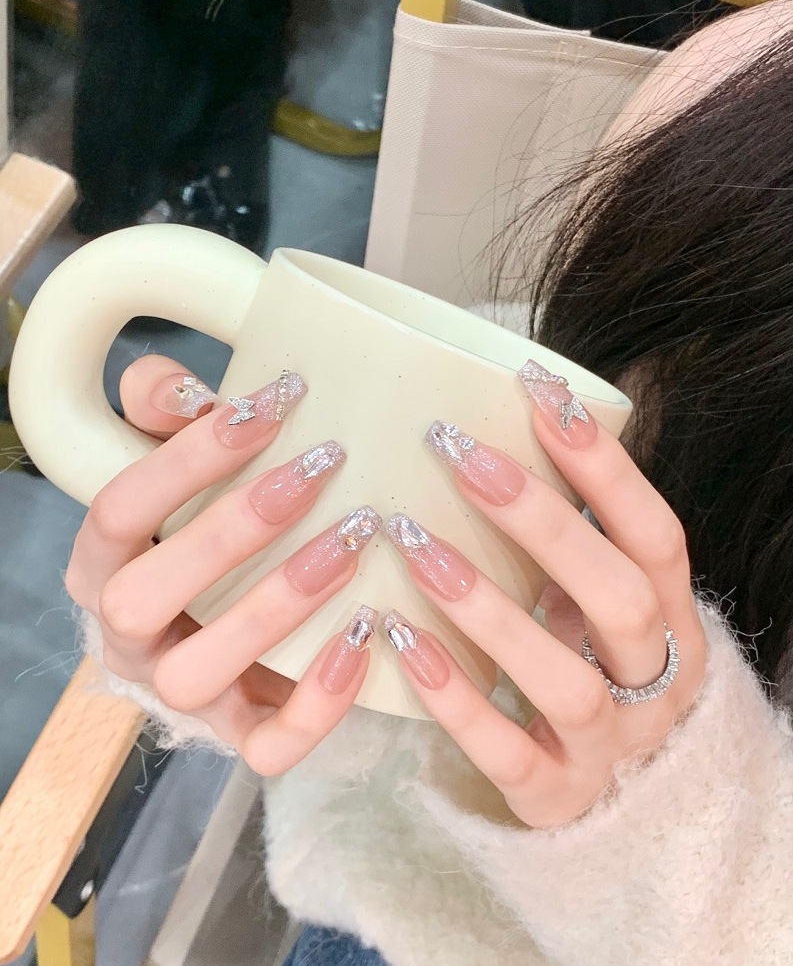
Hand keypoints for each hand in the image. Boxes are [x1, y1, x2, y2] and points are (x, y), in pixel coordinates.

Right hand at [65, 355, 380, 774]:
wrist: (235, 611)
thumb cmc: (210, 518)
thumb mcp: (182, 453)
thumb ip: (166, 407)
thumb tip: (186, 393)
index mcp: (103, 560)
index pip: (117, 510)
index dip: (187, 458)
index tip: (272, 406)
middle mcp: (126, 634)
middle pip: (142, 598)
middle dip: (232, 530)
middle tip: (320, 468)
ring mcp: (182, 692)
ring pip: (197, 675)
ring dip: (276, 606)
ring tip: (351, 543)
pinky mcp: (240, 732)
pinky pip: (267, 744)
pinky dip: (318, 701)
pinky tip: (365, 633)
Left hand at [383, 359, 707, 828]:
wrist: (607, 791)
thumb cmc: (581, 659)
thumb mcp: (589, 598)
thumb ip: (560, 539)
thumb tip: (482, 429)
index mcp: (671, 617)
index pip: (655, 534)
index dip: (604, 466)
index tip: (539, 394)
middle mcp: (655, 682)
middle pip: (619, 598)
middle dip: (540, 520)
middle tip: (456, 454)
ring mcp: (610, 747)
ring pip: (566, 681)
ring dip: (488, 607)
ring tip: (414, 542)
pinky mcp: (555, 795)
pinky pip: (506, 751)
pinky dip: (454, 696)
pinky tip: (401, 639)